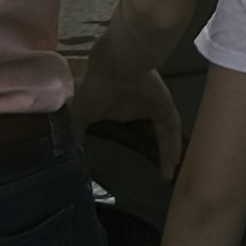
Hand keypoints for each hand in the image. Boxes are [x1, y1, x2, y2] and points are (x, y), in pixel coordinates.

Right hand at [79, 56, 185, 173]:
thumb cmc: (95, 88)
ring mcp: (154, 108)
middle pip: (150, 137)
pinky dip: (173, 147)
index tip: (128, 174)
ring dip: (168, 155)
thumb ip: (78, 134)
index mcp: (119, 112)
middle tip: (155, 178)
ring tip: (169, 177)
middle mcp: (138, 111)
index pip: (127, 135)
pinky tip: (173, 165)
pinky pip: (172, 130)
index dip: (128, 151)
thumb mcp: (80, 116)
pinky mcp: (165, 107)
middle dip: (154, 156)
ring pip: (165, 137)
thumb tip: (71, 154)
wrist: (113, 66)